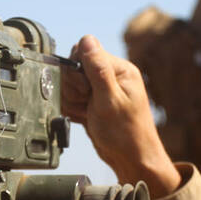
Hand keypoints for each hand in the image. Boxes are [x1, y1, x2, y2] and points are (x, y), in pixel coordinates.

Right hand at [62, 35, 181, 197]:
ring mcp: (100, 90)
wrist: (131, 161)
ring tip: (88, 114)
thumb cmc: (126, 134)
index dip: (78, 71)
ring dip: (72, 101)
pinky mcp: (92, 103)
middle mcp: (110, 76)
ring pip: (69, 85)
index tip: (86, 91)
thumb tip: (87, 39)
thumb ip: (97, 69)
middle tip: (87, 105)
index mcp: (120, 69)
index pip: (84, 51)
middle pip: (74, 68)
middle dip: (74, 88)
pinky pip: (71, 99)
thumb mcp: (109, 100)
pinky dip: (73, 110)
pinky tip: (85, 119)